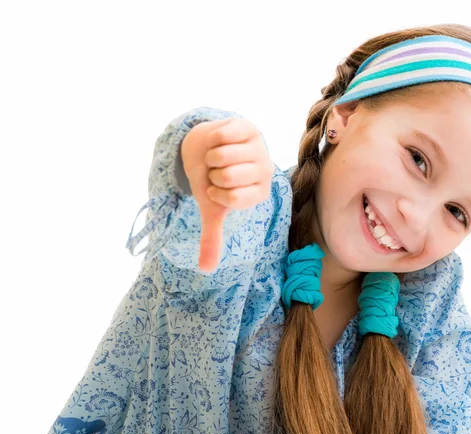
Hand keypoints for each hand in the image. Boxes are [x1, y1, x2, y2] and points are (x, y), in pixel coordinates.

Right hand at [181, 116, 274, 272]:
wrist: (207, 148)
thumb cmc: (213, 181)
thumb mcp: (212, 210)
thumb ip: (212, 239)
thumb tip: (205, 271)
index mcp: (260, 192)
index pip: (233, 200)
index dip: (216, 194)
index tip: (218, 191)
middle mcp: (265, 170)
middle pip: (227, 177)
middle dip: (213, 175)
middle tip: (219, 172)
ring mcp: (259, 147)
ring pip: (223, 156)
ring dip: (211, 157)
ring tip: (219, 158)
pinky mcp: (248, 127)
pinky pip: (221, 135)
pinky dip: (212, 139)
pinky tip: (220, 141)